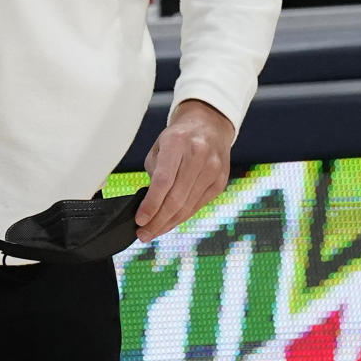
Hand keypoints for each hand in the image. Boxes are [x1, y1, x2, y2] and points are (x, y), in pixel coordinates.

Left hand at [135, 98, 234, 241]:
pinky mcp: (220, 182)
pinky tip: (169, 222)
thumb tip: (149, 205)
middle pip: (176, 199)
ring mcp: (213, 171)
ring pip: (188, 206)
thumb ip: (154, 173)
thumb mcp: (160, 146)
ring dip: (168, 223)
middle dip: (157, 221)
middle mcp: (198, 157)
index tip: (140, 220)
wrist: (209, 125)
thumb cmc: (179, 137)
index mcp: (178, 143)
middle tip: (143, 234)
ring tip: (152, 232)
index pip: (163, 181)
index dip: (151, 204)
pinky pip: (197, 206)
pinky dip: (182, 217)